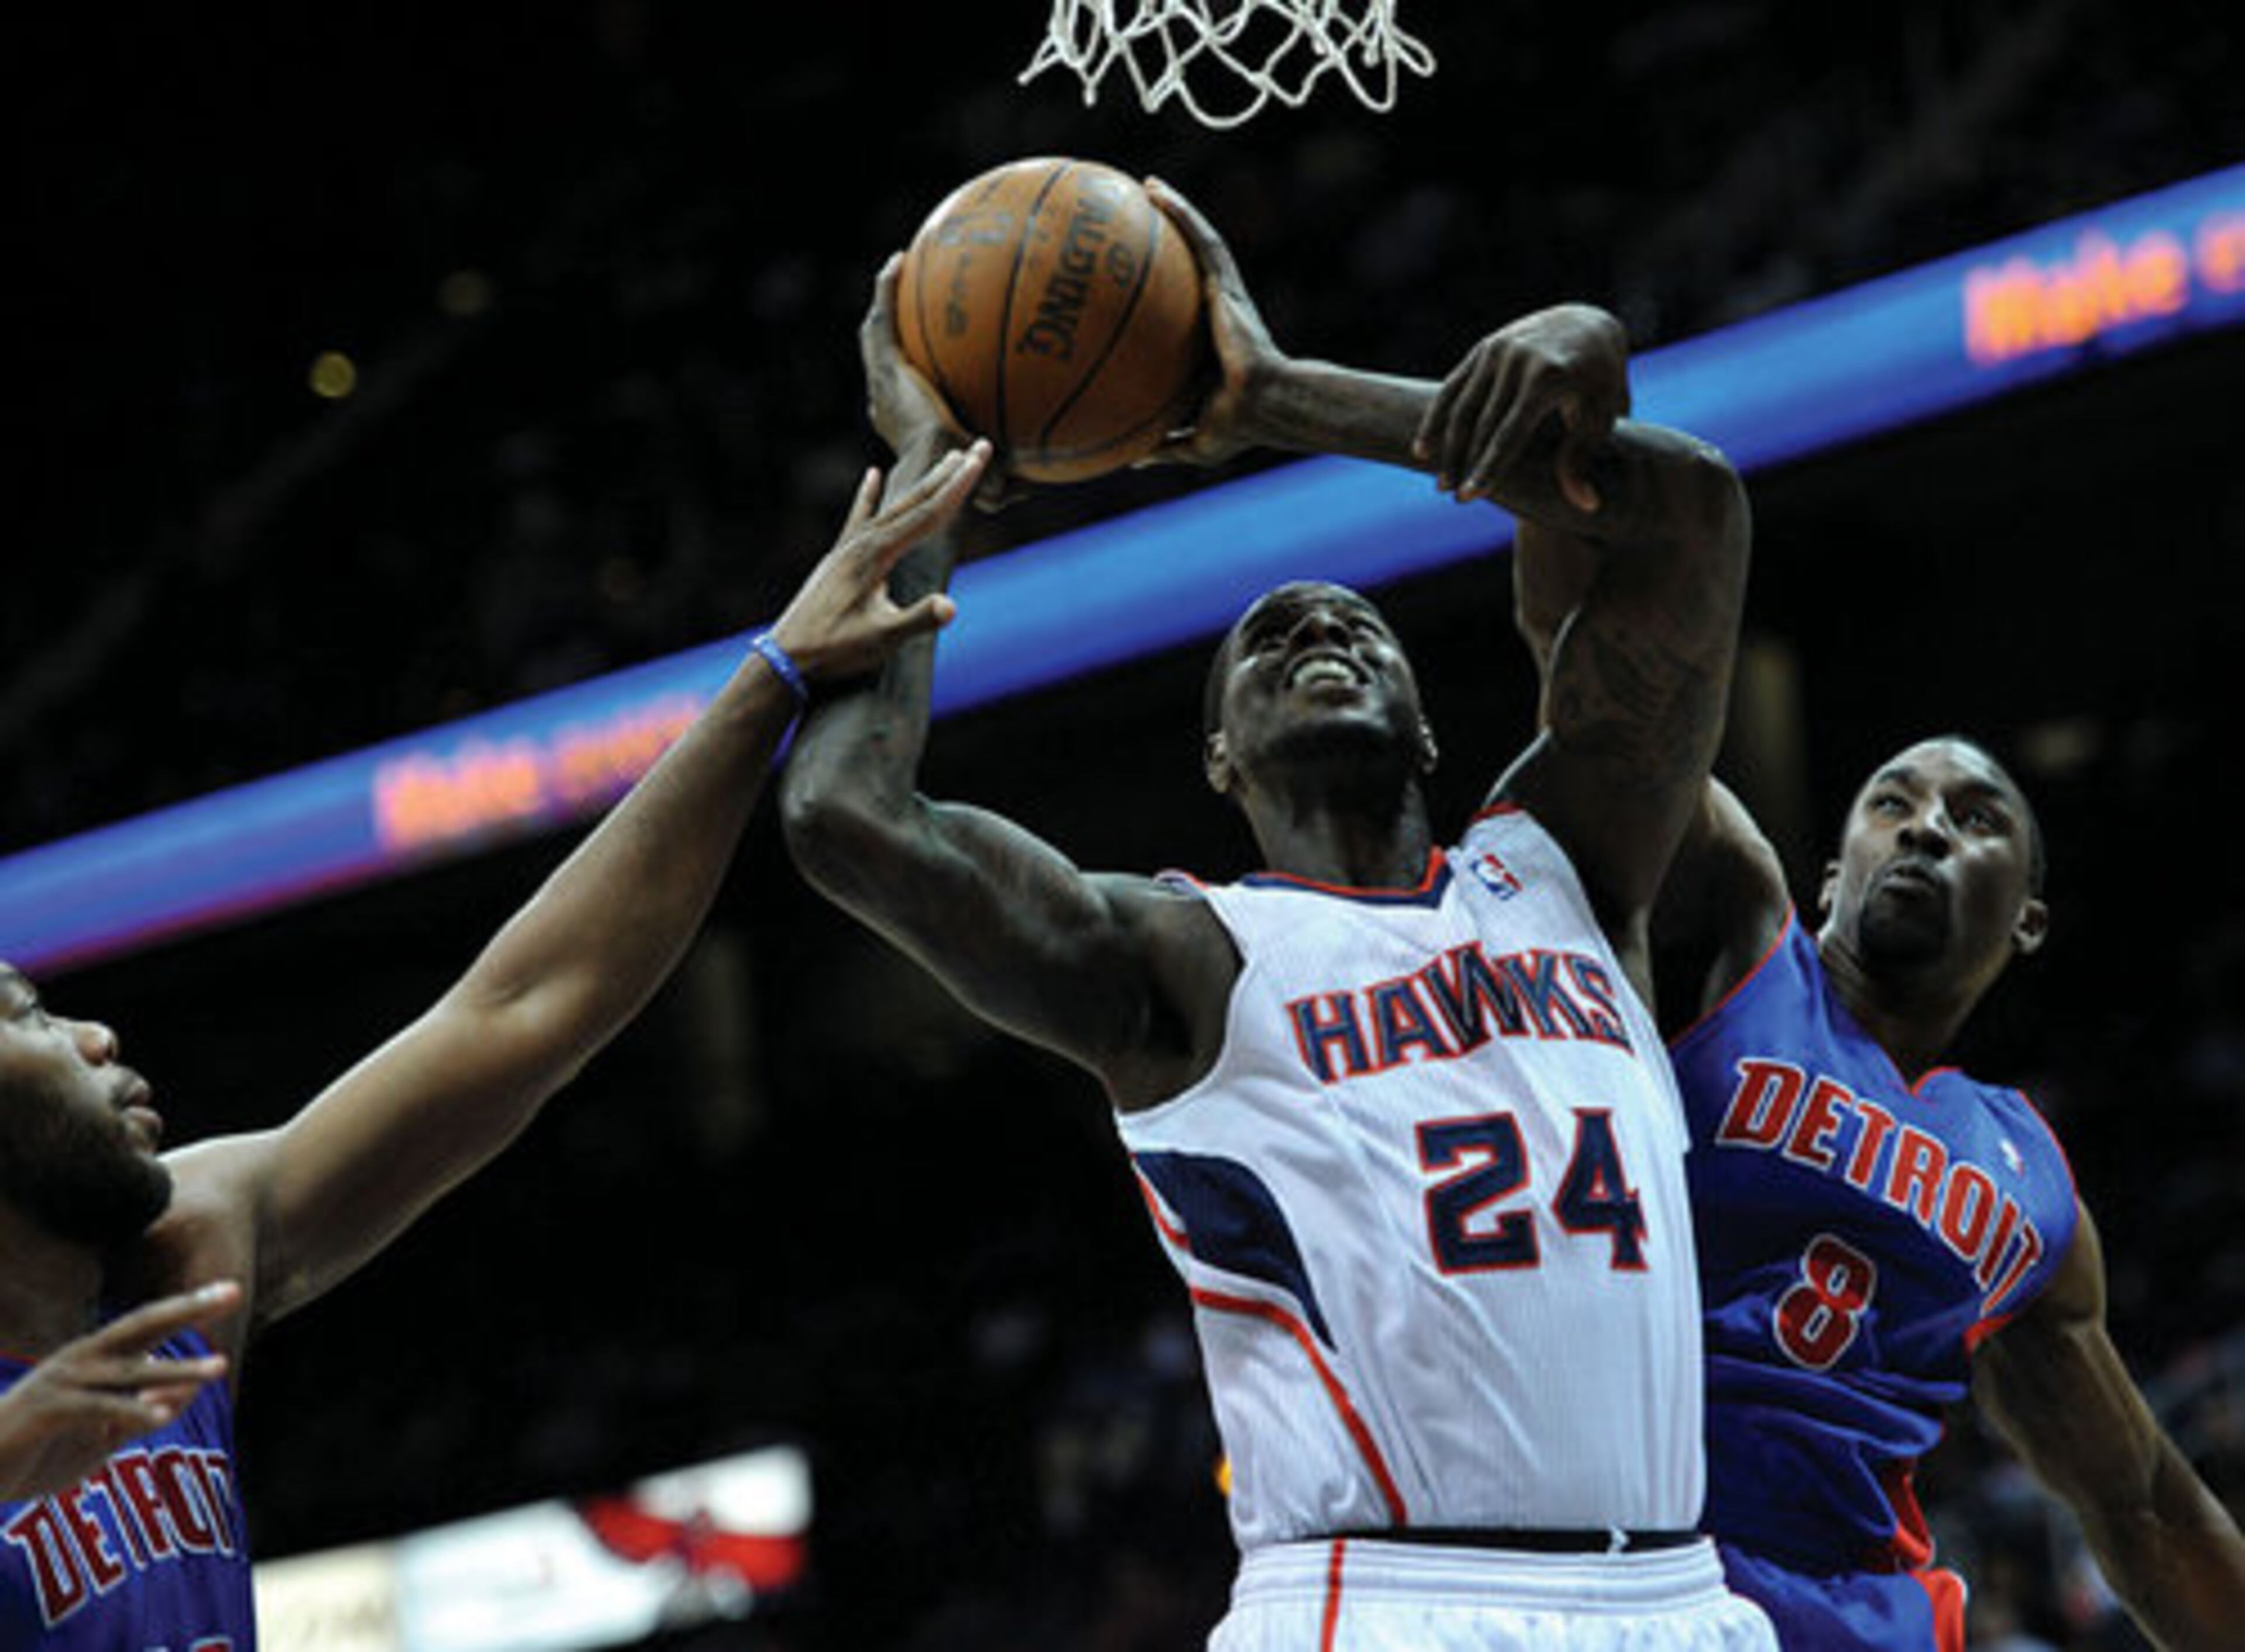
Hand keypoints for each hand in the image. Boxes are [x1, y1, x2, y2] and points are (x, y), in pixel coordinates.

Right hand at [0, 1282, 239, 1499]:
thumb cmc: (36, 1451)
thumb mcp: (99, 1437)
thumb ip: (140, 1414)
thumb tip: (188, 1394)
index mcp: (93, 1359)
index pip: (149, 1326)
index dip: (189, 1307)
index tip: (232, 1290)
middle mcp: (79, 1360)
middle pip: (142, 1326)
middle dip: (188, 1309)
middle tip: (234, 1291)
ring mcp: (62, 1383)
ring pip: (128, 1372)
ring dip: (175, 1371)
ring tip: (217, 1369)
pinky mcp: (46, 1412)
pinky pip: (97, 1409)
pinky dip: (130, 1411)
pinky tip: (161, 1417)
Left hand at [767, 440, 990, 680]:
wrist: (786, 656)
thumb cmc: (834, 649)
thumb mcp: (881, 640)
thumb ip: (917, 620)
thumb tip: (951, 607)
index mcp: (877, 554)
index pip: (928, 514)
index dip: (958, 486)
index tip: (980, 459)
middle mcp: (864, 541)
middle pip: (915, 500)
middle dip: (949, 474)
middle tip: (977, 446)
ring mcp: (849, 547)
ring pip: (894, 505)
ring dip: (923, 483)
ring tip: (946, 460)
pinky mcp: (839, 557)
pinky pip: (858, 516)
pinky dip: (868, 494)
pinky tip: (872, 474)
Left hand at [1140, 178, 1285, 468]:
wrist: (1264, 406)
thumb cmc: (1240, 425)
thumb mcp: (1194, 442)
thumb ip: (1164, 446)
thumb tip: (1132, 460)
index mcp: (1203, 344)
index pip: (1177, 312)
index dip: (1157, 294)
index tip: (1128, 284)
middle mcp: (1212, 311)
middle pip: (1184, 267)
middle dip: (1163, 240)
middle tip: (1131, 221)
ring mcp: (1222, 294)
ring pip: (1195, 242)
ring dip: (1173, 211)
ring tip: (1144, 187)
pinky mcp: (1226, 284)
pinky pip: (1200, 239)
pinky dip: (1180, 211)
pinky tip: (1154, 190)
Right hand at [1416, 304, 1630, 511]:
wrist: (1587, 323)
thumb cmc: (1599, 382)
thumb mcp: (1600, 417)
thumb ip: (1584, 459)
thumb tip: (1586, 506)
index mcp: (1549, 377)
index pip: (1510, 433)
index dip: (1488, 468)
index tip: (1468, 497)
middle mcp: (1519, 359)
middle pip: (1481, 422)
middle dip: (1464, 462)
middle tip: (1452, 496)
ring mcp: (1498, 350)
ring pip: (1462, 406)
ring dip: (1446, 446)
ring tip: (1439, 483)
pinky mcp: (1484, 347)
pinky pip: (1453, 387)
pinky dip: (1435, 418)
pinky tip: (1423, 450)